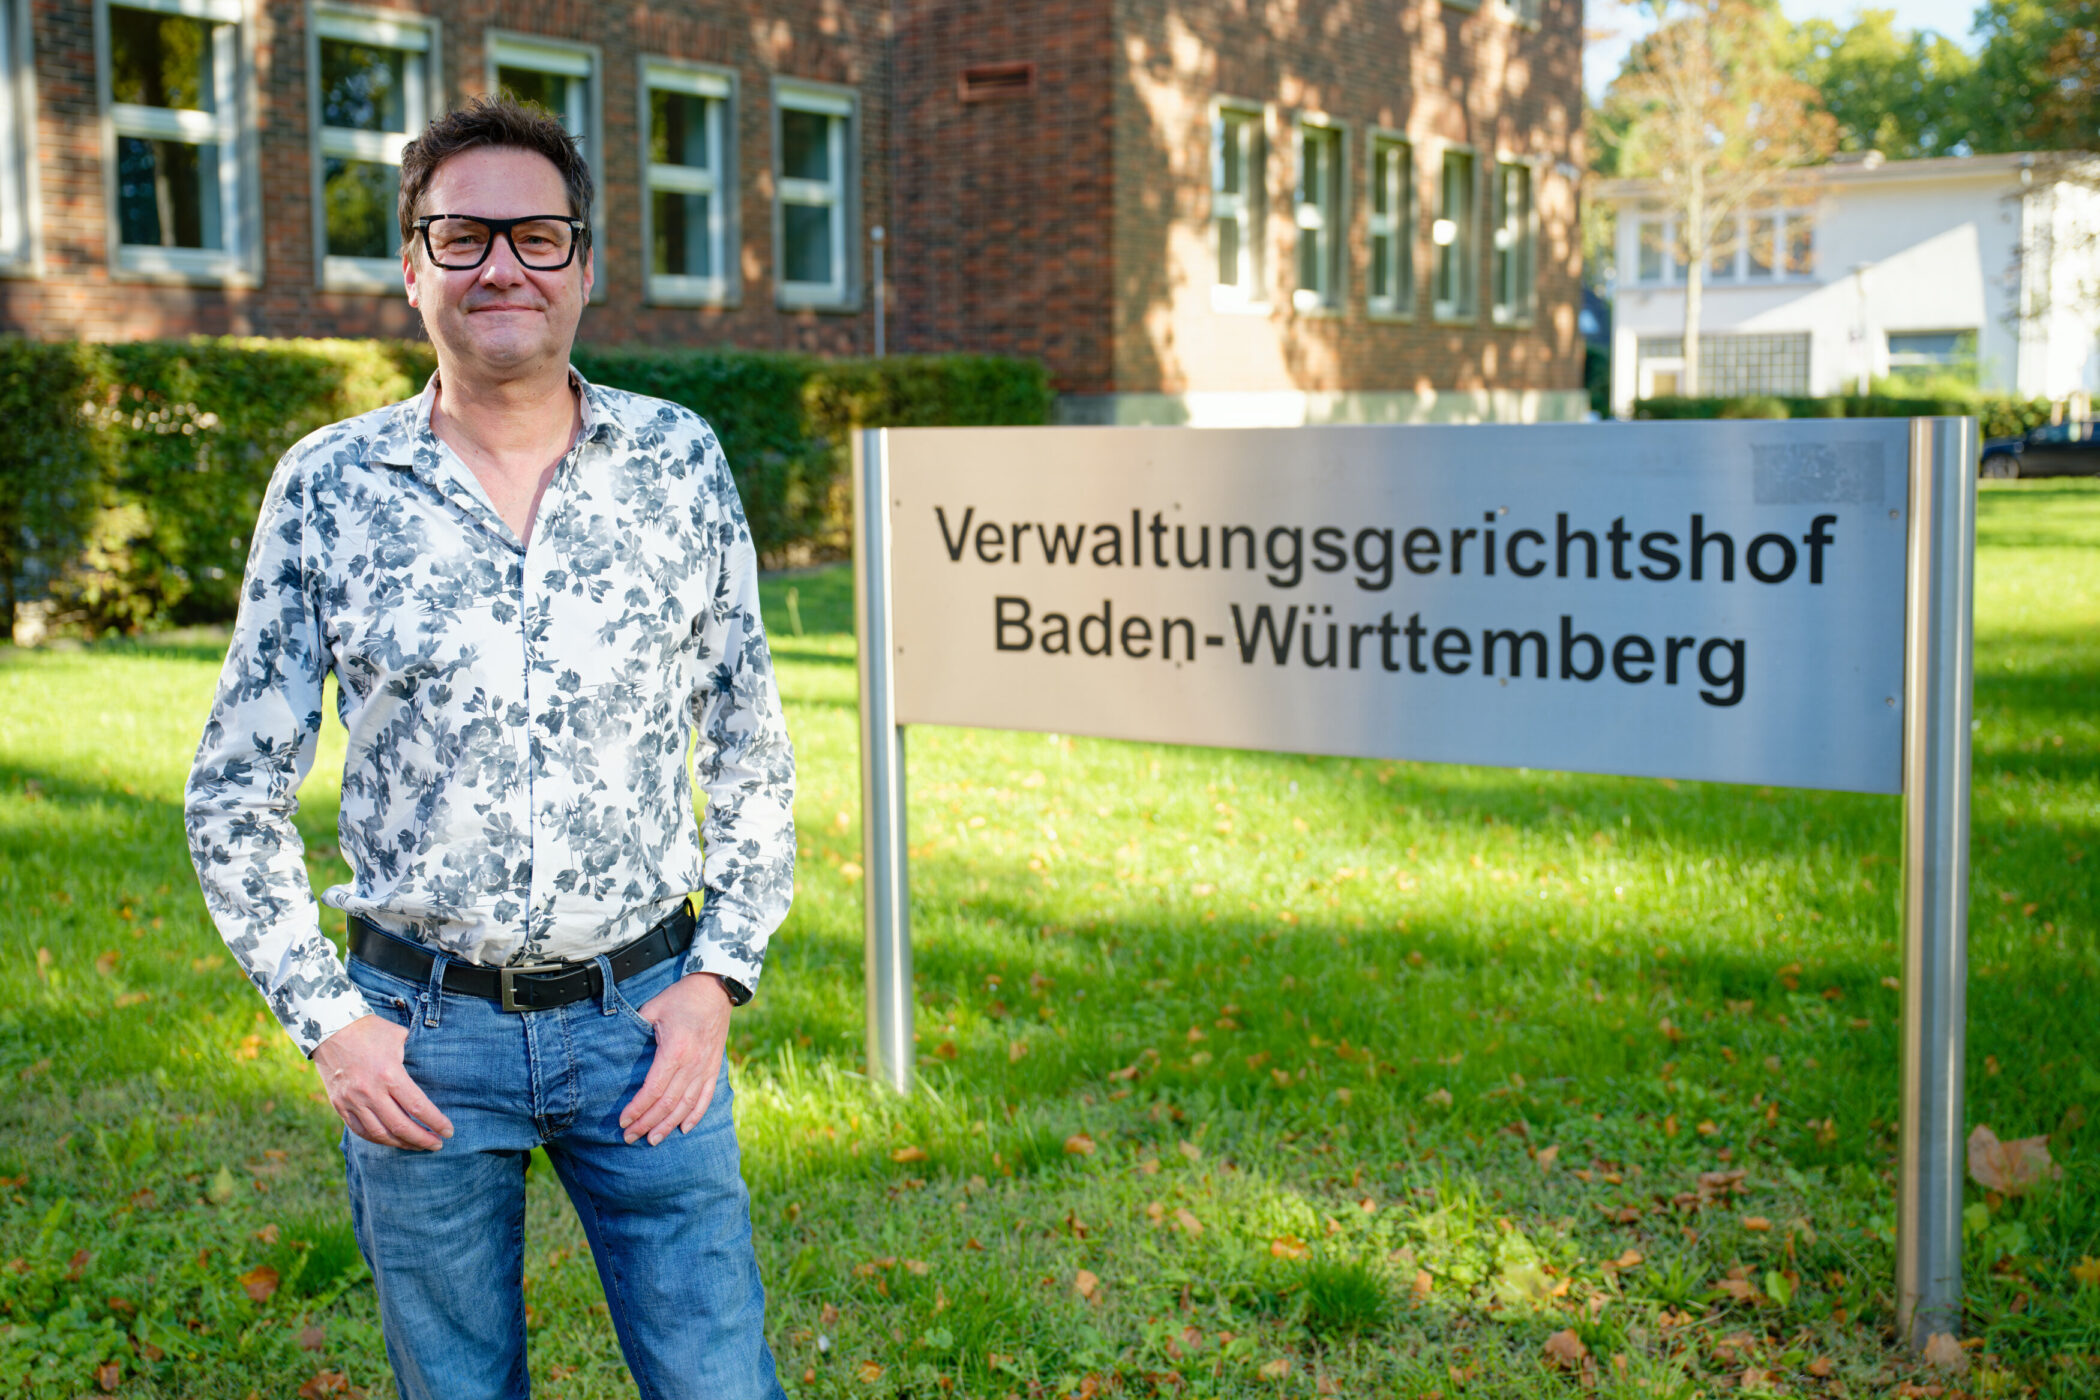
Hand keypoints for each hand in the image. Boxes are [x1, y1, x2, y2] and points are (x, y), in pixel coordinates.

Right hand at [313, 1015, 453, 1150]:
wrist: (330, 1028)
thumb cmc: (370, 1030)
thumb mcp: (399, 1037)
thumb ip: (415, 1057)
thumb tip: (433, 1071)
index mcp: (389, 1074)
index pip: (418, 1107)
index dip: (436, 1122)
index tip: (448, 1131)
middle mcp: (370, 1092)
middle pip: (400, 1127)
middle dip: (423, 1139)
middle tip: (437, 1145)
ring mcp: (352, 1101)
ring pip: (380, 1134)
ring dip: (402, 1143)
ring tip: (418, 1145)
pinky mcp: (339, 1105)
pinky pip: (360, 1131)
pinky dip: (378, 1139)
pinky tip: (392, 1140)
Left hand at [619, 972, 731, 1144]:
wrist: (715, 988)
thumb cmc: (681, 997)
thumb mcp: (653, 1008)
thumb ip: (636, 1029)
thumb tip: (615, 1046)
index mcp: (675, 1049)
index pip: (654, 1089)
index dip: (637, 1108)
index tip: (623, 1121)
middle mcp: (692, 1063)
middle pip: (668, 1103)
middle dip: (647, 1123)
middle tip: (630, 1137)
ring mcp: (706, 1067)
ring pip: (686, 1105)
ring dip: (668, 1125)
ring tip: (653, 1140)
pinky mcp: (714, 1067)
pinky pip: (706, 1097)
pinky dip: (696, 1115)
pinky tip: (683, 1129)